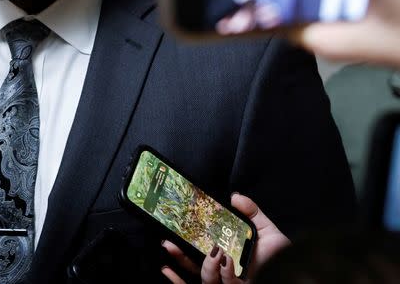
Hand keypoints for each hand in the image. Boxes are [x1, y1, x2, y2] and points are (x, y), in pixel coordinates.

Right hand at [161, 193, 289, 282]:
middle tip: (169, 244)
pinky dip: (220, 274)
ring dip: (207, 266)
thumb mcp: (267, 231)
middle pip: (195, 269)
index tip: (171, 238)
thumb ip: (252, 213)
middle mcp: (225, 274)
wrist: (302, 272)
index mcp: (227, 260)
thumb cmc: (283, 257)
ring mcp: (230, 283)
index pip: (199, 256)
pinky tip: (223, 264)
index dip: (182, 250)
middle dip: (180, 258)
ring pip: (207, 279)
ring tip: (217, 253)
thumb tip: (235, 196)